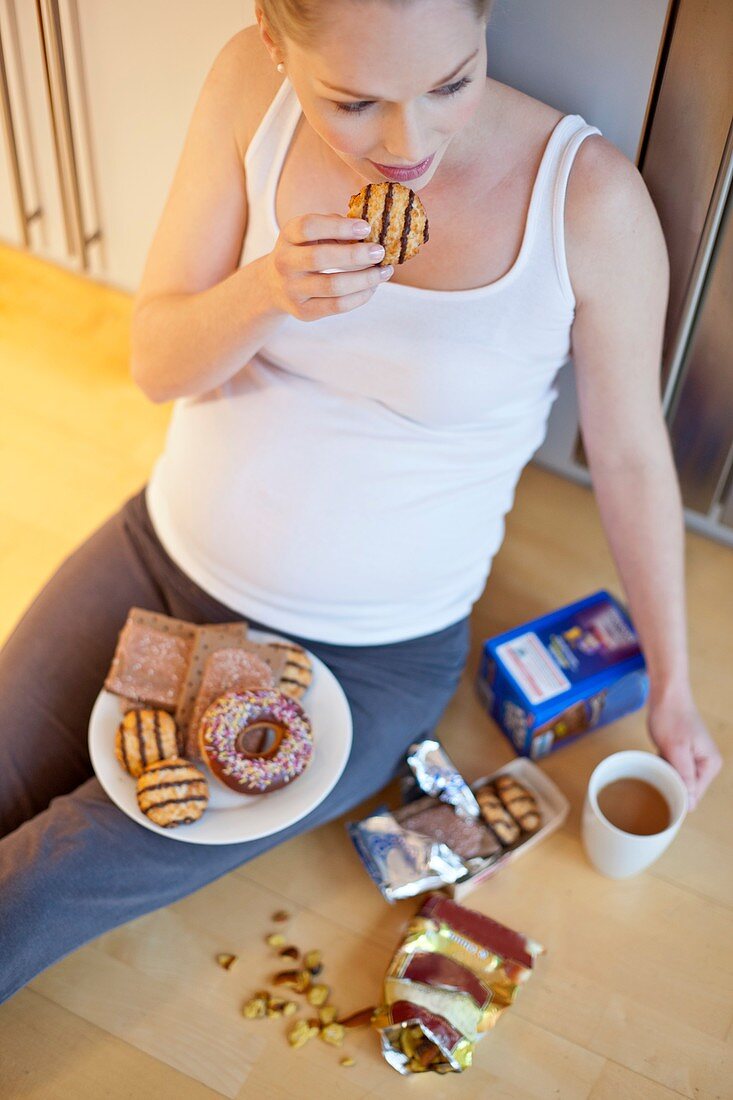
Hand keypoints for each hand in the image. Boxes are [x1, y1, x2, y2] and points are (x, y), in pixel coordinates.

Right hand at [263, 212, 392, 321]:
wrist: (275, 285)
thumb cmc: (305, 251)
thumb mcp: (313, 235)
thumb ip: (336, 229)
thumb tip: (370, 236)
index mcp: (287, 236)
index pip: (308, 227)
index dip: (338, 226)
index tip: (366, 228)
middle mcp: (284, 262)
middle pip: (319, 258)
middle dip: (355, 255)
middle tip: (380, 252)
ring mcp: (292, 290)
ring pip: (332, 286)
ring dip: (364, 279)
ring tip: (384, 272)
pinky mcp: (303, 312)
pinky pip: (336, 306)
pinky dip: (359, 297)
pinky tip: (372, 287)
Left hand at [648, 692, 721, 809]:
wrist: (666, 694)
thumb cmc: (671, 717)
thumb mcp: (676, 750)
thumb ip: (685, 777)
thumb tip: (691, 805)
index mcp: (710, 765)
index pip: (695, 795)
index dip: (677, 796)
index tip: (660, 789)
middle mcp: (707, 764)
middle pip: (686, 788)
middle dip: (670, 783)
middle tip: (656, 771)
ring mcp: (696, 758)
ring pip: (677, 779)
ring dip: (665, 774)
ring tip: (655, 762)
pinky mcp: (684, 753)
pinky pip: (673, 768)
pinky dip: (663, 766)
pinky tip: (655, 758)